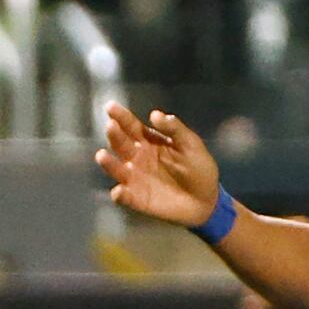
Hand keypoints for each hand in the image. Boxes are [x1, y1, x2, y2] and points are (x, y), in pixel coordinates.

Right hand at [95, 103, 220, 227]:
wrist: (207, 200)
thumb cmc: (199, 169)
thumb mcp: (191, 145)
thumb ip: (174, 129)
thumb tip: (155, 114)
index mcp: (149, 141)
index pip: (131, 126)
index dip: (121, 116)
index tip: (110, 107)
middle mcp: (137, 158)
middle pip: (121, 144)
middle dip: (114, 135)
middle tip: (111, 126)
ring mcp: (136, 179)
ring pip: (116, 169)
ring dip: (108, 163)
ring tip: (102, 155)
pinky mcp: (137, 199)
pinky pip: (124, 197)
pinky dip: (120, 194)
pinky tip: (120, 191)